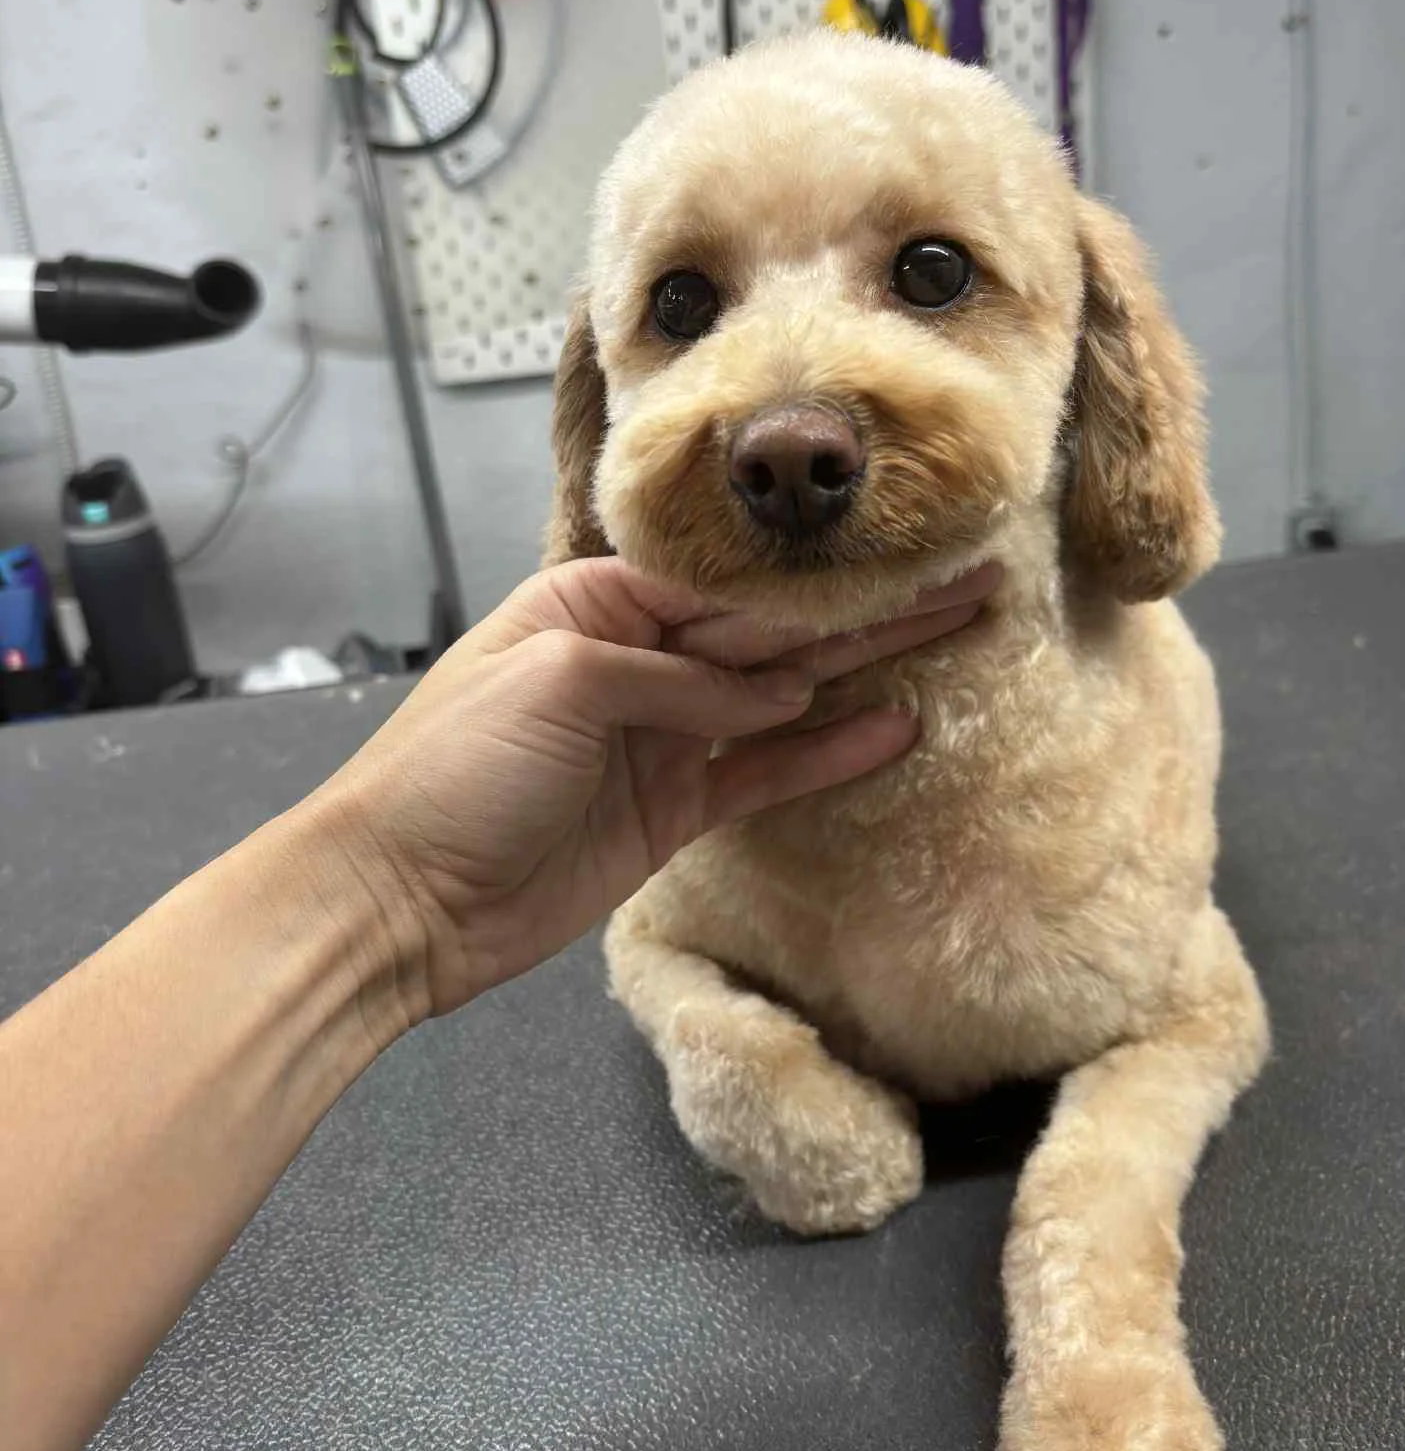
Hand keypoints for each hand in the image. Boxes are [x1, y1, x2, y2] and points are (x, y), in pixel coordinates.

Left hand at [317, 556, 997, 1017]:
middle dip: (861, 605)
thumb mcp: (557, 681)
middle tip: (961, 576)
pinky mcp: (673, 812)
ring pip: (782, 695)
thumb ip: (675, 676)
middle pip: (768, 627)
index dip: (807, 571)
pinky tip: (896, 730)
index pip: (721, 579)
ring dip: (865, 669)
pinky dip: (827, 754)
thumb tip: (779, 689)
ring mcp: (661, 738)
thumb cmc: (450, 769)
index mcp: (592, 600)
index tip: (895, 547)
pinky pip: (764, 772)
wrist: (397, 903)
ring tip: (952, 633)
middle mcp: (636, 659)